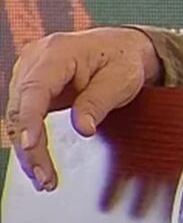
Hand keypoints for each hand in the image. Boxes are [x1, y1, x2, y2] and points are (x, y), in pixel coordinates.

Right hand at [5, 27, 162, 191]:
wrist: (122, 49)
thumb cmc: (122, 58)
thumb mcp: (121, 78)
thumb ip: (99, 101)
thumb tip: (83, 129)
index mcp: (58, 52)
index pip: (35, 88)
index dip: (30, 118)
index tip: (31, 143)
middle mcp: (36, 60)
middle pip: (21, 107)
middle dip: (29, 146)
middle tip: (45, 176)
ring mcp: (30, 73)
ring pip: (17, 116)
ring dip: (27, 150)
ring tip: (44, 177)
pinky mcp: (31, 88)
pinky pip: (24, 117)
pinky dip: (31, 141)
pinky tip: (38, 162)